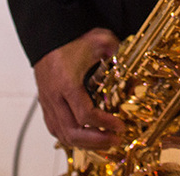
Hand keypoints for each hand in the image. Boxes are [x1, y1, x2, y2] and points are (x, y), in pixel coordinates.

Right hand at [33, 28, 125, 149]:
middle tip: (115, 140)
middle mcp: (54, 96)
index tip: (120, 126)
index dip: (105, 124)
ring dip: (85, 143)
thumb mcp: (99, 40)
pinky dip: (71, 138)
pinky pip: (55, 129)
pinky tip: (86, 138)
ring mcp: (47, 102)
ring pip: (62, 135)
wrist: (48, 35)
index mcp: (66, 82)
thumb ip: (118, 52)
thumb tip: (134, 67)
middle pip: (72, 132)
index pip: (85, 115)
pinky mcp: (45, 104)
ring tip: (104, 142)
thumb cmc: (72, 39)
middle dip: (97, 141)